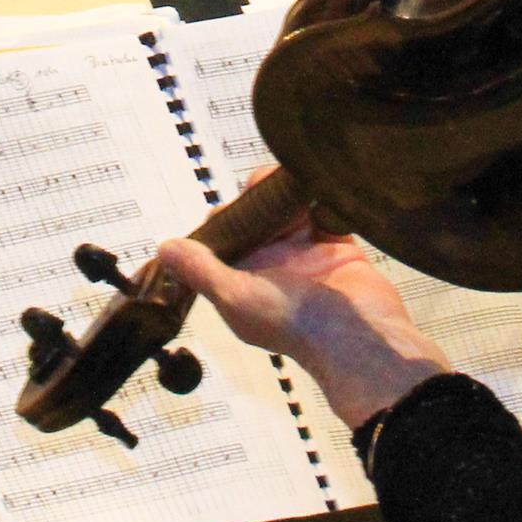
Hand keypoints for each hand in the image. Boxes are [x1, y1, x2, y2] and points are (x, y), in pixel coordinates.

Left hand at [160, 207, 448, 429]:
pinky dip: (317, 197)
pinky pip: (321, 211)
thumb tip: (165, 248)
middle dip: (255, 200)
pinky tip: (311, 189)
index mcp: (243, 281)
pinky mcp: (335, 245)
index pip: (222, 242)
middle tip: (261, 189)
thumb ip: (202, 271)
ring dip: (283, 194)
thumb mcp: (236, 297)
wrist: (356, 336)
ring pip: (286, 211)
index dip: (221, 221)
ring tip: (285, 185)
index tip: (226, 210)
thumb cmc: (294, 326)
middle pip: (255, 220)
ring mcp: (304, 255)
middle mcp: (271, 267)